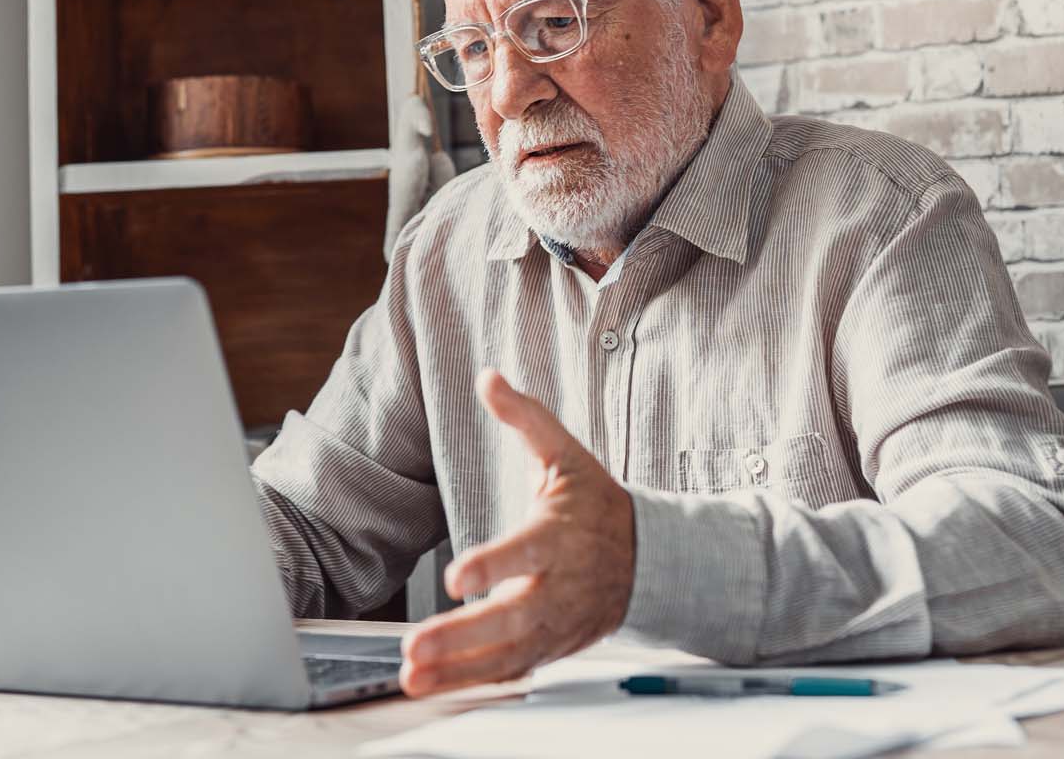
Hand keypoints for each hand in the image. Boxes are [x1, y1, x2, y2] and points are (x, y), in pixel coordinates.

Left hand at [399, 368, 635, 696]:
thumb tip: (488, 377)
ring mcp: (556, 624)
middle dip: (462, 636)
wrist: (650, 560)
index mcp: (559, 536)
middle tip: (416, 646)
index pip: (526, 554)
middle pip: (512, 618)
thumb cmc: (597, 505)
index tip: (458, 578)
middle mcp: (558, 586)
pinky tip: (433, 687)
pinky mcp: (551, 647)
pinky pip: (510, 671)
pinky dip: (472, 683)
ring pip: (508, 654)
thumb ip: (525, 418)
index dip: (493, 567)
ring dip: (458, 669)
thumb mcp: (566, 454)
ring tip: (413, 676)